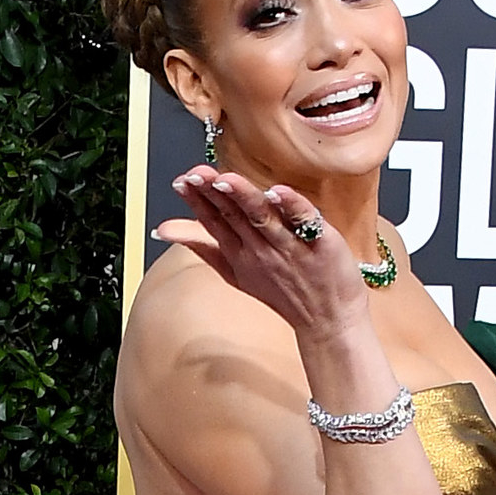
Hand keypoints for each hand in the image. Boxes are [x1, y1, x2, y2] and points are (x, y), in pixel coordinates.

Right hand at [152, 170, 379, 352]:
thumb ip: (204, 246)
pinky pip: (303, 220)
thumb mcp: (235, 272)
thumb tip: (167, 230)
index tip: (182, 181)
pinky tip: (276, 192)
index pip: (213, 221)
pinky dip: (291, 206)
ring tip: (224, 180)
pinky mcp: (318, 242)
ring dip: (242, 197)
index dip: (197, 201)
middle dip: (212, 193)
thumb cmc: (286, 292)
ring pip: (261, 216)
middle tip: (194, 175)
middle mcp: (259, 249)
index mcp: (240, 253)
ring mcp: (287, 246)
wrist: (329, 320)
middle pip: (232, 215)